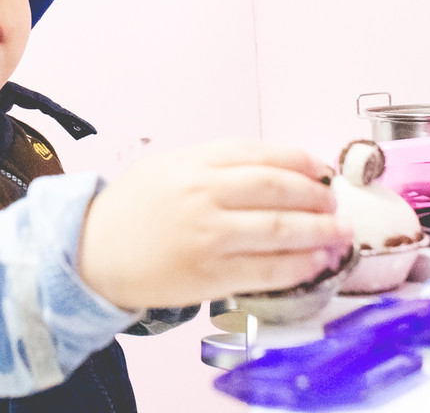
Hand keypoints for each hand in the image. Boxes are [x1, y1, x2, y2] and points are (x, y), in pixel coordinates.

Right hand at [76, 140, 352, 309]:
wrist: (89, 254)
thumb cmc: (129, 212)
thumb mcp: (166, 168)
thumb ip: (213, 164)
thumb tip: (273, 170)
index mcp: (194, 163)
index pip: (261, 154)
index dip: (300, 160)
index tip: (321, 170)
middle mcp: (204, 194)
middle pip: (279, 188)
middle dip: (316, 196)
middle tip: (334, 204)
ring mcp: (209, 236)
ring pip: (280, 230)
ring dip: (319, 232)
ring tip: (339, 234)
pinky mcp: (210, 275)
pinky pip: (267, 269)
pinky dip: (298, 266)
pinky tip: (316, 262)